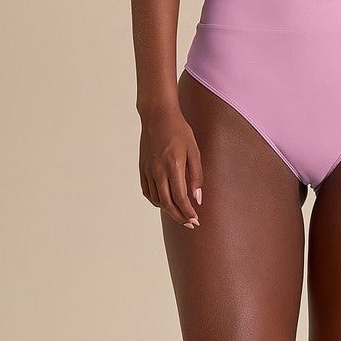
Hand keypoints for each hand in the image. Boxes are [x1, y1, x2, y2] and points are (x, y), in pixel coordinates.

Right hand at [139, 104, 202, 228]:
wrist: (157, 116)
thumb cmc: (179, 131)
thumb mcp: (194, 151)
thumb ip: (196, 175)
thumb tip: (197, 198)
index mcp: (173, 166)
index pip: (180, 198)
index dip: (188, 212)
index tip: (196, 220)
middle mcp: (158, 171)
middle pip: (167, 203)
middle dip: (179, 217)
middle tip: (190, 224)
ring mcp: (148, 170)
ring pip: (157, 200)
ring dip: (168, 211)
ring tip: (180, 214)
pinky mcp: (142, 168)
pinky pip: (147, 191)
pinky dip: (156, 201)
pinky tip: (165, 203)